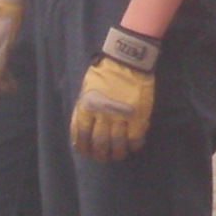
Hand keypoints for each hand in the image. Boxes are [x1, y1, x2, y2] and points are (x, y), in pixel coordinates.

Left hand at [71, 30, 156, 160]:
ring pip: (117, 144)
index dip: (83, 148)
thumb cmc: (104, 72)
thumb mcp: (86, 89)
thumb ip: (82, 110)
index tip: (86, 153)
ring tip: (118, 155)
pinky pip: (135, 137)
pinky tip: (134, 147)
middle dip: (100, 154)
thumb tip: (78, 135)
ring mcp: (121, 115)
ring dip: (117, 153)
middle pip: (99, 143)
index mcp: (87, 107)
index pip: (82, 135)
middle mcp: (102, 114)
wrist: (127, 58)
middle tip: (103, 157)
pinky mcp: (138, 114)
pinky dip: (134, 146)